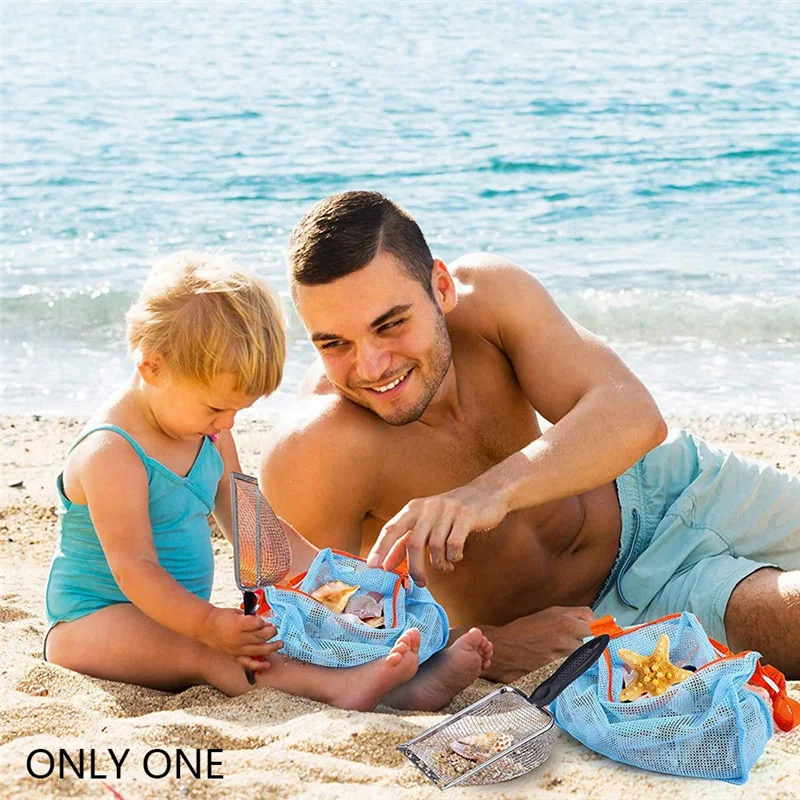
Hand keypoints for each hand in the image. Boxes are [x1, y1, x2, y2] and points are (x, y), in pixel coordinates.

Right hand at [200, 607, 282, 671]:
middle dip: (271, 632)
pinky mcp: (235, 656)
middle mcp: (238, 638)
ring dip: (271, 647)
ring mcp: (237, 649)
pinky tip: (267, 664)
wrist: (206, 627)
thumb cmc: (223, 617)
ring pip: (258, 650)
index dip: (263, 622)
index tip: (266, 620)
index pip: (256, 624)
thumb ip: (251, 618)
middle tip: (274, 629)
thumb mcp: (237, 612)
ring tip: (280, 644)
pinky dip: (259, 665)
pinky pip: (248, 663)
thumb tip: (265, 623)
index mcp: (237, 624)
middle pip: (260, 637)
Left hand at [366, 484, 508, 586]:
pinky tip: (456, 557)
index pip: (391, 528)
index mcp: (414, 508)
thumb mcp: (426, 523)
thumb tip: (386, 564)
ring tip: (445, 566)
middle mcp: (428, 507)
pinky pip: (454, 545)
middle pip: (414, 543)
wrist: (486, 492)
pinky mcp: (466, 516)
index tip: (372, 567)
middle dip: (415, 568)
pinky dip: (454, 557)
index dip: (380, 548)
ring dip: (439, 564)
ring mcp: (447, 510)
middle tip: (419, 583)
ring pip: (435, 547)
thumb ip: (406, 542)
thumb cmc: (451, 513)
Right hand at [478, 606, 595, 682]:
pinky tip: (558, 662)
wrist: (505, 649)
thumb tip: (595, 620)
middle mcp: (568, 641)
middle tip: (578, 642)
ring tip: (562, 652)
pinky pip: (574, 668)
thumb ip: (575, 615)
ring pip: (583, 657)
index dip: (598, 629)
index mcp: (566, 623)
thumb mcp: (550, 612)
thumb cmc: (526, 628)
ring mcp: (564, 659)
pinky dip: (570, 665)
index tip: (601, 632)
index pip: (596, 626)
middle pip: (593, 644)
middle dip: (588, 643)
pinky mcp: (559, 673)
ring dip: (579, 655)